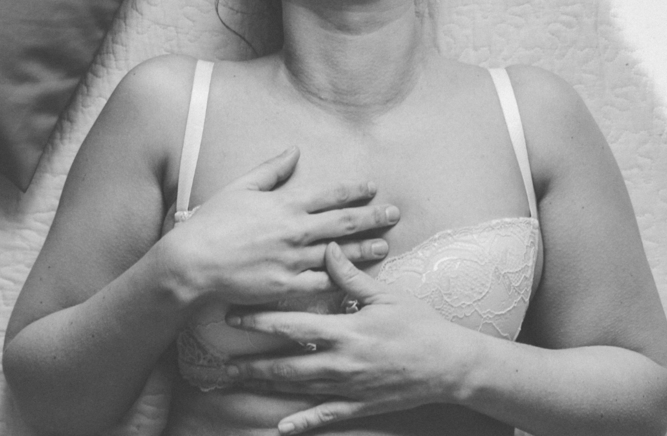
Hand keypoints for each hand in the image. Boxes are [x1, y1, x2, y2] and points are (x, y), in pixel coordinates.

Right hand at [162, 148, 400, 305]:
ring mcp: (293, 260)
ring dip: (364, 249)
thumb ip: (272, 169)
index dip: (354, 191)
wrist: (192, 263)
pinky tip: (357, 279)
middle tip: (394, 215)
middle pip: (343, 223)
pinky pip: (321, 284)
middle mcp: (295, 232)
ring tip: (385, 246)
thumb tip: (295, 151)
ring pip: (339, 254)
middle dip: (372, 218)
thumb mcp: (241, 187)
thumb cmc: (212, 223)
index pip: (330, 195)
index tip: (372, 188)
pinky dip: (340, 281)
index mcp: (286, 205)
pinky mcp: (286, 287)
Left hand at [224, 243, 475, 433]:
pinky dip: (302, 421)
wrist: (450, 365)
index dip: (259, 321)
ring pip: (297, 390)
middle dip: (249, 362)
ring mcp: (348, 388)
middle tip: (217, 361)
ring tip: (235, 384)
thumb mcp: (385, 295)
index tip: (231, 316)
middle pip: (284, 365)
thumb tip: (327, 248)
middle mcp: (340, 363)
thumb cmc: (419, 324)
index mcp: (344, 331)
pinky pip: (326, 416)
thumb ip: (351, 276)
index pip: (291, 326)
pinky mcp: (359, 406)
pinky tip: (281, 427)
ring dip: (265, 387)